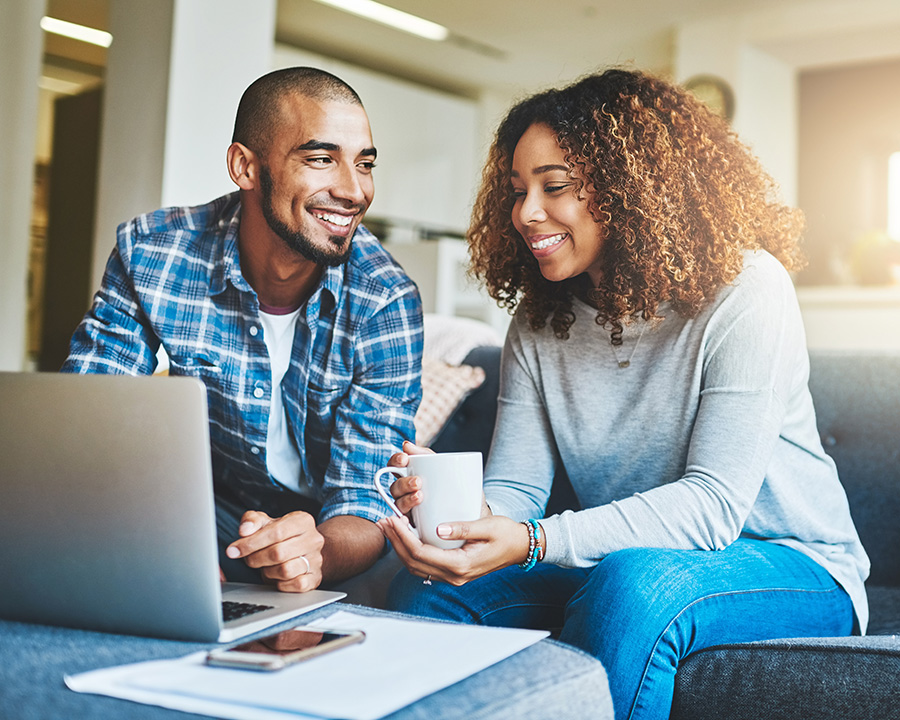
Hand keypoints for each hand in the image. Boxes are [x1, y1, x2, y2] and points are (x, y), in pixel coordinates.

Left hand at [225, 510, 323, 591]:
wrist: (304, 549)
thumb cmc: (282, 535)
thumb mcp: (266, 522)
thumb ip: (252, 521)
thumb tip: (244, 530)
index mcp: (302, 521)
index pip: (276, 532)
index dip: (251, 543)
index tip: (233, 550)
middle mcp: (313, 539)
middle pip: (278, 553)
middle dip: (256, 558)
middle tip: (249, 559)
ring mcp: (317, 559)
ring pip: (286, 571)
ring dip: (268, 571)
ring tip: (266, 566)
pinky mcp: (316, 578)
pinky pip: (297, 585)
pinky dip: (282, 584)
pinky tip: (277, 578)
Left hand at [377, 513, 528, 585]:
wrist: (520, 547)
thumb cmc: (506, 534)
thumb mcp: (487, 526)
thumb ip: (463, 528)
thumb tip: (438, 528)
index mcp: (461, 565)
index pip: (421, 553)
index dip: (403, 537)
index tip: (392, 519)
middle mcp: (454, 576)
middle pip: (413, 563)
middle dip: (395, 542)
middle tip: (383, 521)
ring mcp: (453, 577)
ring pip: (416, 567)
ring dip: (400, 547)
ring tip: (389, 528)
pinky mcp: (452, 572)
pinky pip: (425, 566)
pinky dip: (411, 552)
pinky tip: (405, 537)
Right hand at [386, 441, 490, 518]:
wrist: (477, 513)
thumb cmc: (461, 487)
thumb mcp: (450, 468)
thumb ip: (429, 455)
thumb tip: (406, 445)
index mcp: (412, 476)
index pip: (396, 466)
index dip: (395, 461)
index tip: (405, 459)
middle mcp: (407, 493)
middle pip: (395, 487)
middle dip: (403, 483)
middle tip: (418, 482)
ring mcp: (410, 510)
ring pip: (398, 504)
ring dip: (405, 500)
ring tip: (420, 497)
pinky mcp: (416, 527)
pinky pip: (404, 526)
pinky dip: (403, 522)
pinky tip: (409, 520)